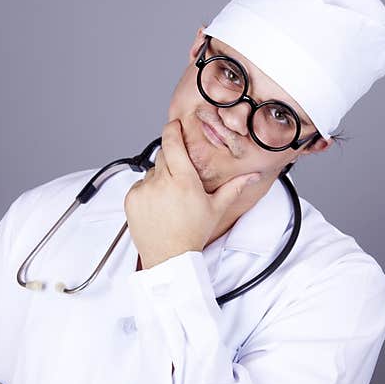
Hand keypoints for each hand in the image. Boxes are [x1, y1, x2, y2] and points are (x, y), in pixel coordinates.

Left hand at [123, 119, 260, 268]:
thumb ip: (234, 187)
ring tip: (170, 199)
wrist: (169, 258)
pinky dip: (147, 190)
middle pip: (163, 155)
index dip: (173, 130)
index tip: (174, 125)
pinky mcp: (131, 200)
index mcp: (184, 181)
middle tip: (180, 179)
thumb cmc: (192, 234)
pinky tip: (158, 205)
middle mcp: (162, 183)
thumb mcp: (216, 208)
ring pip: (151, 171)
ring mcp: (144, 191)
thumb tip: (253, 175)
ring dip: (159, 178)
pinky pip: (139, 185)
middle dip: (172, 161)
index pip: (173, 143)